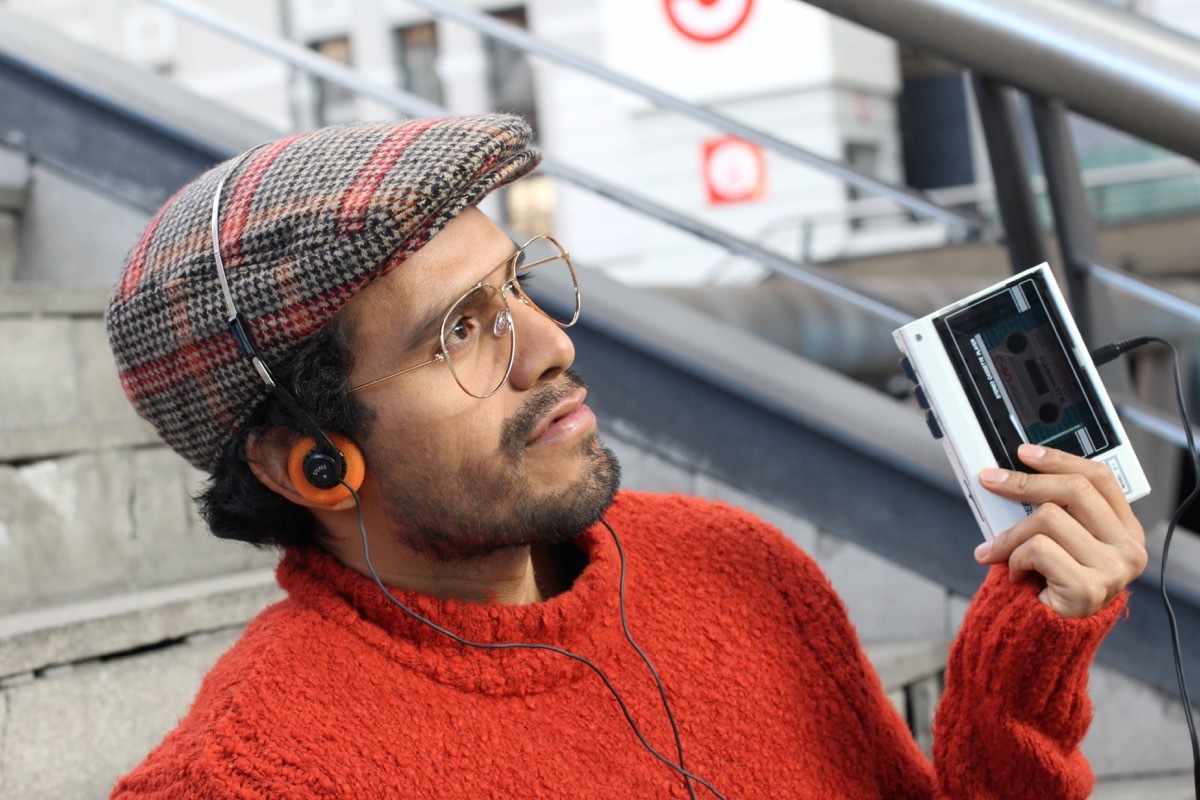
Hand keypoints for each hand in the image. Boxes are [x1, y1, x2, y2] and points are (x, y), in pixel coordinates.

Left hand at [973, 443, 1147, 617]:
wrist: (1043, 638)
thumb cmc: (1047, 586)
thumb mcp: (1055, 541)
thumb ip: (1049, 510)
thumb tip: (1007, 476)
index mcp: (1124, 530)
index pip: (1099, 478)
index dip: (1060, 459)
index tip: (1024, 452)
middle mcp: (1127, 549)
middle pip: (1074, 490)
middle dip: (1023, 481)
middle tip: (990, 480)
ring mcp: (1113, 570)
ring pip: (1047, 518)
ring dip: (1011, 535)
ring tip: (1003, 555)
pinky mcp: (1089, 589)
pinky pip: (1037, 549)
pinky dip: (1013, 559)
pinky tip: (1017, 576)